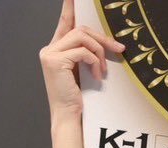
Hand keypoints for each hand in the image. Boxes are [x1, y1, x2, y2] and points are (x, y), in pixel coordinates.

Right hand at [40, 0, 125, 118]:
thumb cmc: (77, 97)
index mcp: (55, 49)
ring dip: (99, 52)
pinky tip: (97, 76)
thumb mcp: (83, 70)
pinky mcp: (55, 62)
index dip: (70, 7)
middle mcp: (49, 49)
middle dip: (102, 38)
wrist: (69, 117)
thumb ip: (87, 52)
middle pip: (80, 29)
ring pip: (82, 38)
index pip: (66, 22)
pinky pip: (82, 52)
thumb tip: (106, 41)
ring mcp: (50, 54)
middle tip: (118, 48)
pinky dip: (94, 62)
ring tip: (103, 69)